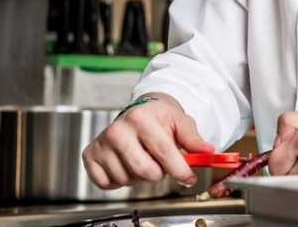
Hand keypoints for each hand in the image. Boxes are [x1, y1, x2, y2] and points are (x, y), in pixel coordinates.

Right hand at [82, 95, 213, 188]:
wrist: (139, 114)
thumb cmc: (160, 120)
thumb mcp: (181, 123)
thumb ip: (194, 139)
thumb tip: (208, 152)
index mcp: (141, 118)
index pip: (163, 151)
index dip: (179, 169)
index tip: (189, 179)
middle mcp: (117, 129)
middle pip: (144, 169)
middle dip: (159, 174)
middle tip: (163, 167)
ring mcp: (101, 143)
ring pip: (127, 179)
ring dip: (140, 178)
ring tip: (144, 160)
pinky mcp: (89, 155)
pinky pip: (107, 183)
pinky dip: (120, 181)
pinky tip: (127, 165)